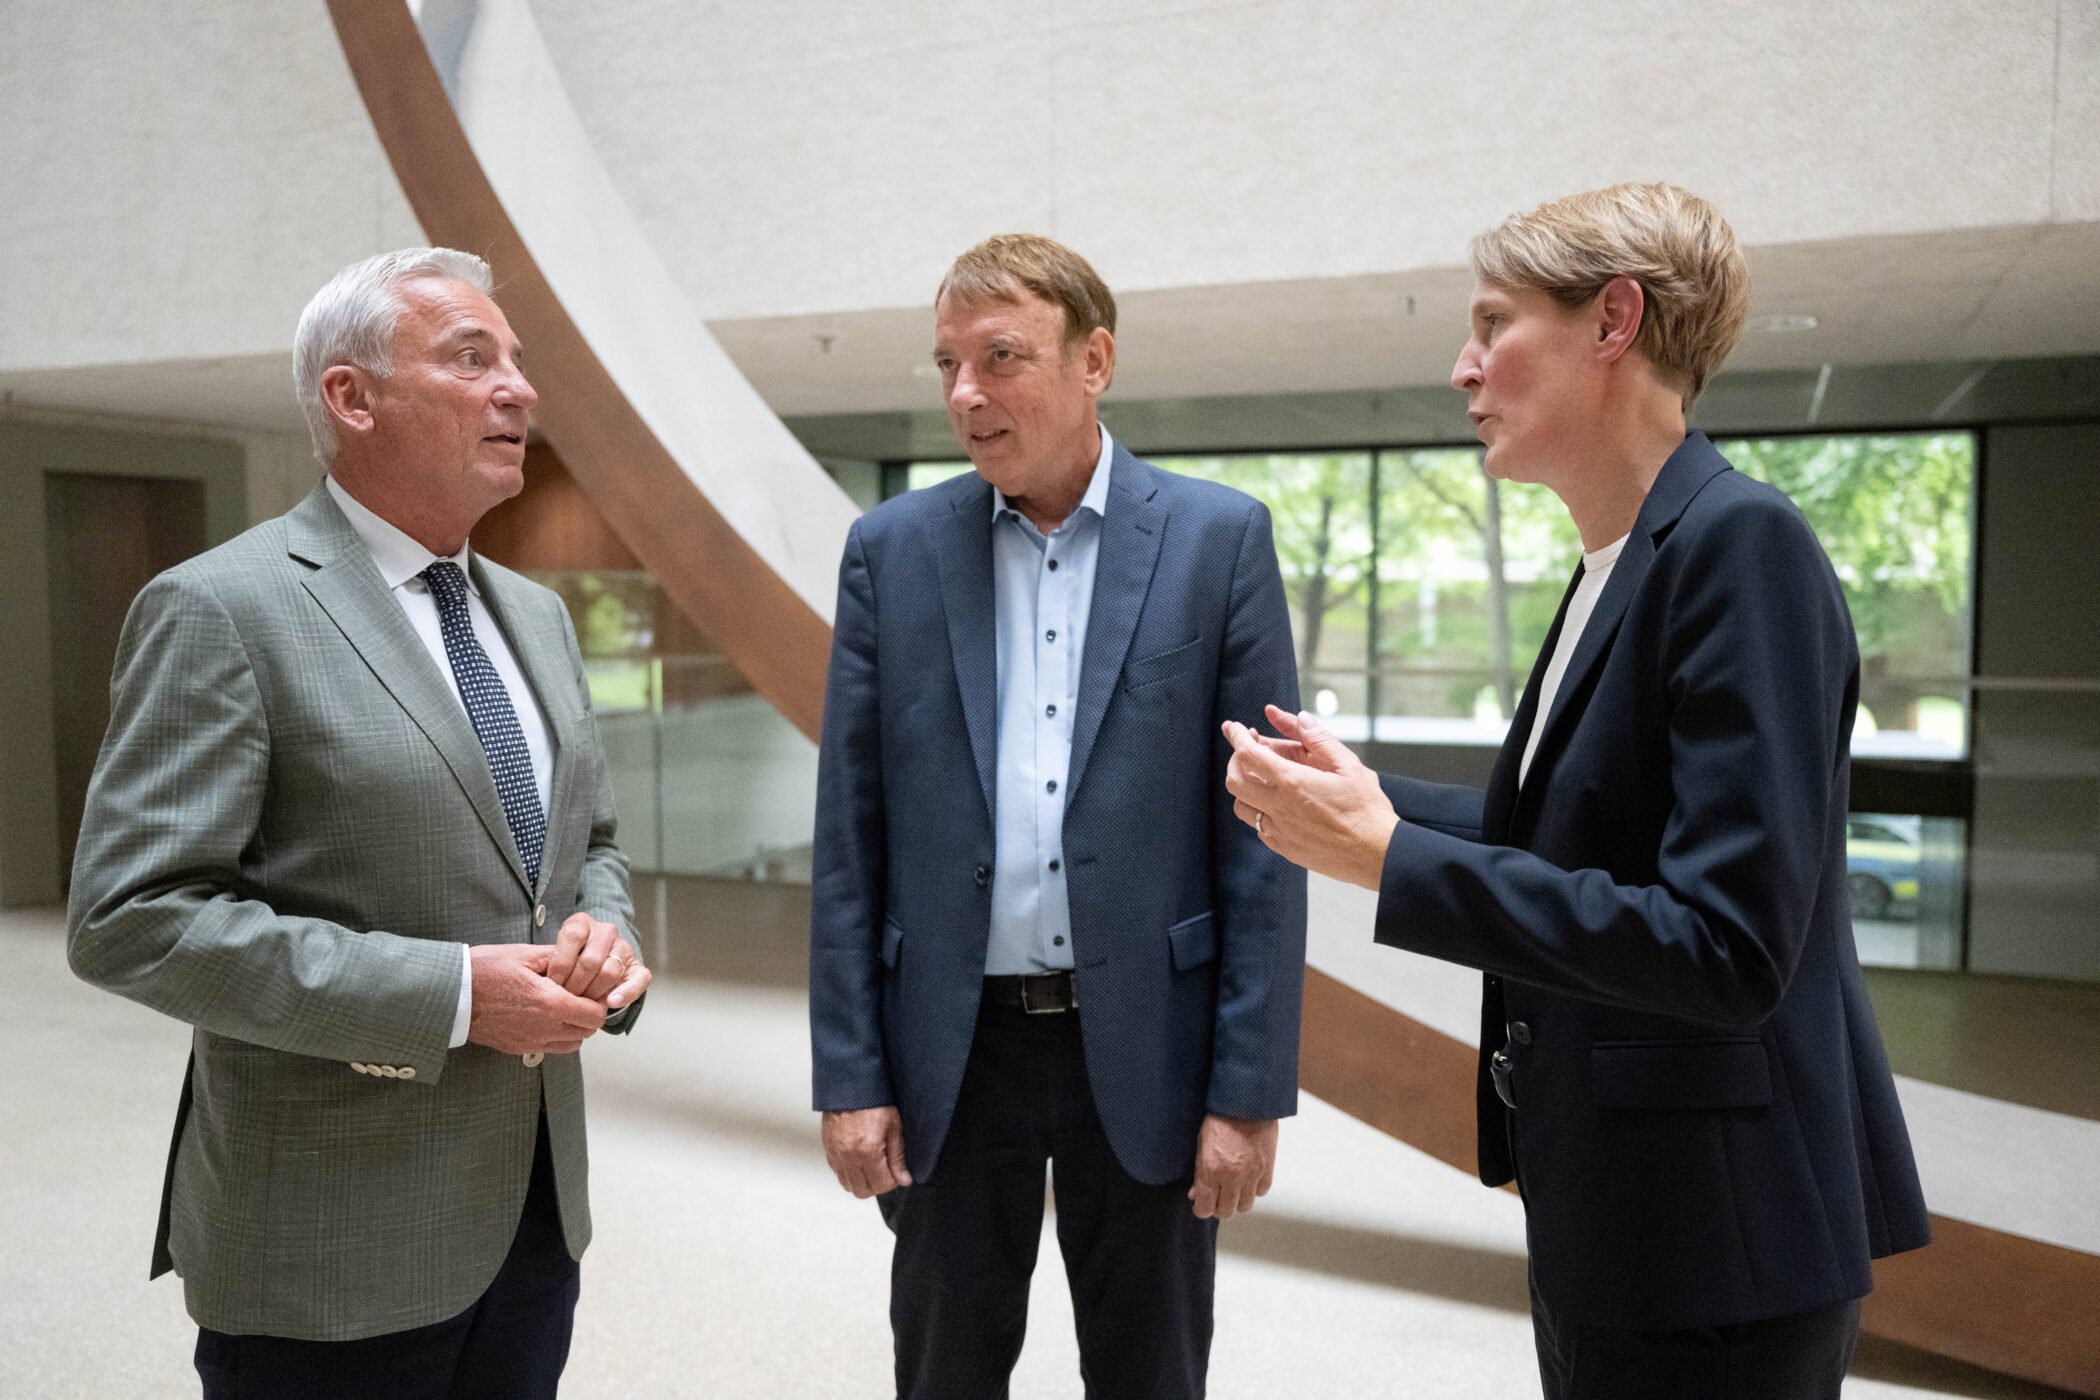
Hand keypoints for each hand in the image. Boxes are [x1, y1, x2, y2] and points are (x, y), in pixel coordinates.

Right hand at [467, 943, 607, 1055]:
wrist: (449, 995)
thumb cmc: (483, 970)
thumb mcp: (523, 954)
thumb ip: (556, 958)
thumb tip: (578, 959)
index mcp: (549, 1003)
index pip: (595, 1015)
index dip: (599, 1001)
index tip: (592, 988)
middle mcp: (543, 1028)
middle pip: (587, 1032)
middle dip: (590, 1014)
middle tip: (581, 996)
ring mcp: (529, 1041)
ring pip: (571, 1044)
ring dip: (575, 1028)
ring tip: (564, 1007)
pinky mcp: (516, 1048)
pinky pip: (549, 1048)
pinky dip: (556, 1036)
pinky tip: (546, 1017)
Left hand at [546, 914, 649, 1009]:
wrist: (590, 967)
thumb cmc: (566, 963)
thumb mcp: (554, 955)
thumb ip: (552, 962)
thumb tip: (547, 982)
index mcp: (582, 923)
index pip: (573, 936)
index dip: (561, 962)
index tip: (553, 982)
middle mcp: (605, 932)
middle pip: (591, 960)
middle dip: (575, 984)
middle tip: (566, 998)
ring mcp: (623, 949)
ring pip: (610, 972)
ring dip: (594, 992)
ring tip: (581, 1003)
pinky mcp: (638, 968)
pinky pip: (638, 980)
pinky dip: (625, 993)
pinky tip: (611, 1002)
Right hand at [821, 1106, 911, 1197]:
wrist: (850, 1083)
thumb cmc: (873, 1100)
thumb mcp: (894, 1126)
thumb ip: (898, 1157)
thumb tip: (903, 1179)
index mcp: (867, 1150)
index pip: (881, 1185)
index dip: (893, 1181)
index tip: (897, 1172)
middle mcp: (848, 1156)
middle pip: (862, 1191)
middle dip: (877, 1185)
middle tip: (885, 1171)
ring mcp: (835, 1154)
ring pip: (848, 1185)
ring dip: (862, 1182)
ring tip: (872, 1166)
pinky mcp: (827, 1149)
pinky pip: (838, 1173)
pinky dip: (849, 1173)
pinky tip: (859, 1159)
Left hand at [1189, 1114, 1278, 1219]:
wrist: (1246, 1102)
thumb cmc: (1219, 1118)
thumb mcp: (1201, 1144)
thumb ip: (1198, 1173)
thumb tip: (1195, 1193)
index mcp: (1211, 1170)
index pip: (1205, 1209)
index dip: (1202, 1209)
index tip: (1201, 1205)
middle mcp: (1232, 1177)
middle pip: (1226, 1211)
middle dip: (1219, 1208)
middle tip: (1216, 1198)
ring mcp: (1251, 1174)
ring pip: (1245, 1205)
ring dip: (1237, 1201)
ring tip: (1233, 1190)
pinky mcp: (1267, 1168)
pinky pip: (1261, 1191)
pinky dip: (1254, 1189)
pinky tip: (1248, 1179)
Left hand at [1222, 705, 1399, 889]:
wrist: (1377, 855)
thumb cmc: (1367, 811)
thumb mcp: (1349, 766)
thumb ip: (1320, 739)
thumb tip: (1300, 718)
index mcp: (1293, 782)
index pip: (1248, 754)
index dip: (1237, 737)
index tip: (1234, 728)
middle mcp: (1279, 807)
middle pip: (1234, 780)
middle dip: (1235, 760)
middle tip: (1247, 750)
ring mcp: (1279, 831)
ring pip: (1241, 806)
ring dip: (1244, 787)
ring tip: (1261, 777)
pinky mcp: (1284, 848)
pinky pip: (1258, 827)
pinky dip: (1258, 810)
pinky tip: (1276, 803)